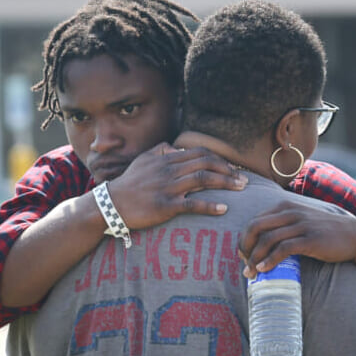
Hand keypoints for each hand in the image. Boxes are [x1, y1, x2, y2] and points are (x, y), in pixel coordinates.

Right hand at [105, 143, 245, 229]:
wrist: (111, 204)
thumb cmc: (129, 183)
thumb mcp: (142, 160)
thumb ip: (160, 150)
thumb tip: (176, 147)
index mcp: (167, 158)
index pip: (200, 153)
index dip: (219, 159)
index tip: (232, 168)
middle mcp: (169, 170)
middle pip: (206, 164)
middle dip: (228, 170)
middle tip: (244, 179)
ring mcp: (168, 187)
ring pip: (203, 180)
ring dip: (226, 183)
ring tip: (242, 189)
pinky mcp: (165, 206)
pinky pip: (192, 204)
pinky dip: (210, 206)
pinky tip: (223, 209)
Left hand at [239, 199, 355, 277]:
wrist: (354, 236)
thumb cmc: (325, 231)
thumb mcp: (302, 220)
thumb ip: (283, 224)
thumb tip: (261, 241)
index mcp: (285, 206)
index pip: (254, 220)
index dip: (244, 238)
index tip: (243, 254)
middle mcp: (290, 213)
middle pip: (255, 227)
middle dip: (245, 247)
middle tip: (244, 263)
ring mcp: (300, 225)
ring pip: (267, 239)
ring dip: (255, 258)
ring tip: (250, 272)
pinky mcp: (310, 239)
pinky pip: (283, 249)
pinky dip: (270, 260)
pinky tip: (264, 270)